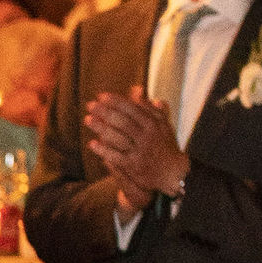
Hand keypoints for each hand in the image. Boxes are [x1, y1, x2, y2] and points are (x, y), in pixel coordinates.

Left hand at [85, 84, 187, 204]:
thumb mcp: (161, 123)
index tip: (101, 96)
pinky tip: (92, 143)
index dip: (116, 102)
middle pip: (123, 121)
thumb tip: (137, 89)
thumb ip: (148, 106)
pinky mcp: (134, 166)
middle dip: (105, 112)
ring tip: (88, 120)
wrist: (173, 172)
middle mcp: (147, 136)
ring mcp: (140, 151)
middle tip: (90, 106)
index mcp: (153, 124)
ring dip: (101, 128)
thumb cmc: (165, 145)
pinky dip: (103, 150)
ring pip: (118, 138)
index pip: (132, 109)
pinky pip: (116, 156)